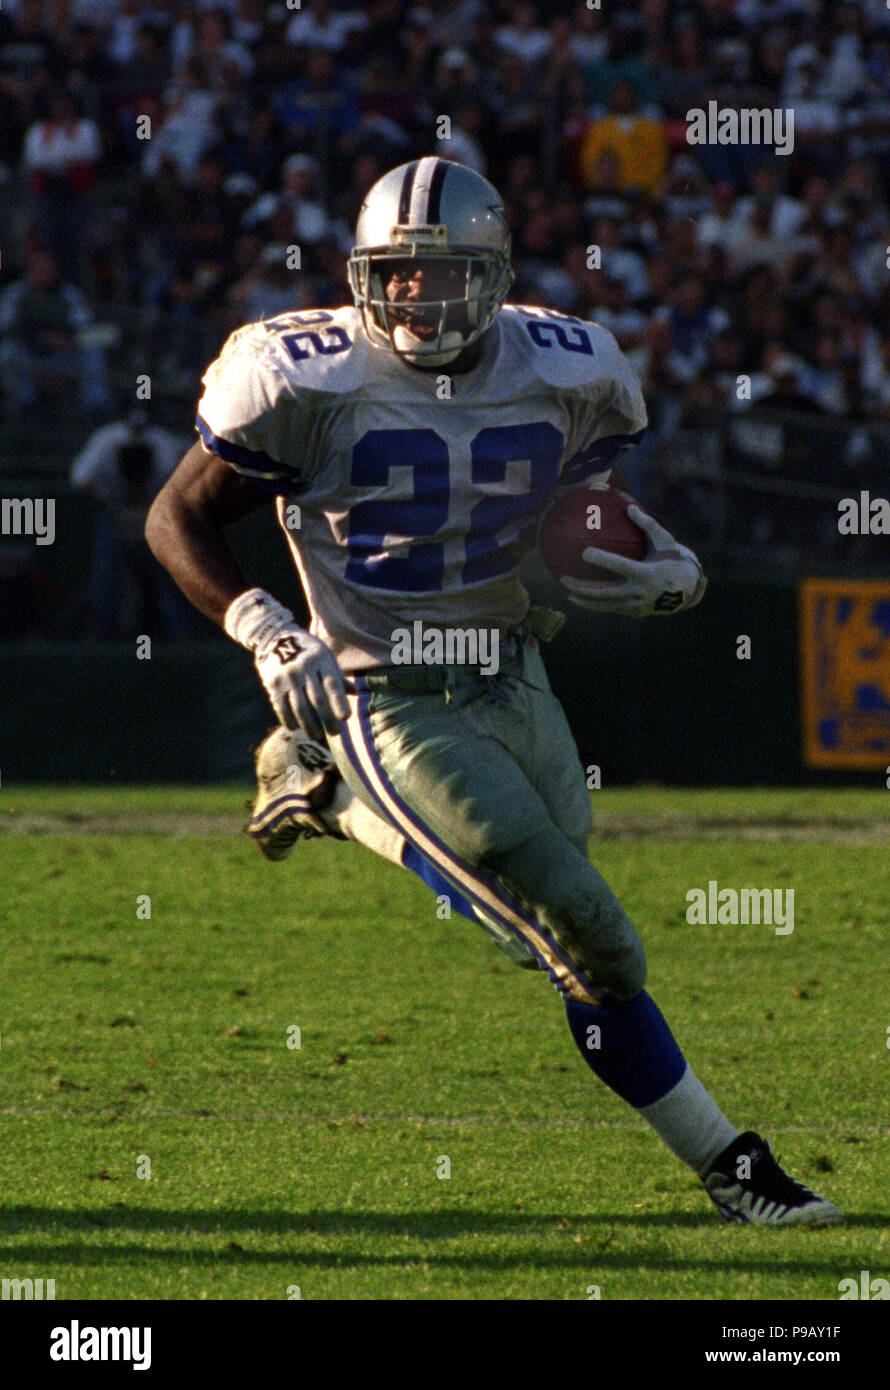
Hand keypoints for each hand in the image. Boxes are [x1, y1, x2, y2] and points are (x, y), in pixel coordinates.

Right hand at [224, 588, 348, 739]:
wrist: (273, 637)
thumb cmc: (307, 650)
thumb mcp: (325, 655)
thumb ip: (338, 676)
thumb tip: (355, 693)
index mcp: (321, 659)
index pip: (332, 685)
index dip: (339, 703)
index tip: (345, 718)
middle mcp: (304, 667)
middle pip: (317, 700)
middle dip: (327, 719)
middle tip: (334, 732)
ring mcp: (287, 676)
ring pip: (300, 708)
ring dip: (309, 725)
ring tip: (316, 735)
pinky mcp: (273, 684)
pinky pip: (282, 708)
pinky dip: (290, 720)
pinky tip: (296, 728)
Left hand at [561, 505, 706, 616]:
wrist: (689, 589)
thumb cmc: (674, 558)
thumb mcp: (665, 539)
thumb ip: (647, 524)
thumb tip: (629, 507)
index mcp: (646, 572)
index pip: (619, 566)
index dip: (601, 559)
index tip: (584, 552)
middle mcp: (639, 592)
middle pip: (604, 592)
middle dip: (581, 587)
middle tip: (563, 578)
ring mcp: (636, 605)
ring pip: (604, 605)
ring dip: (584, 600)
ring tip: (566, 594)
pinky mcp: (635, 612)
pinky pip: (611, 609)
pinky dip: (596, 605)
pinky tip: (582, 599)